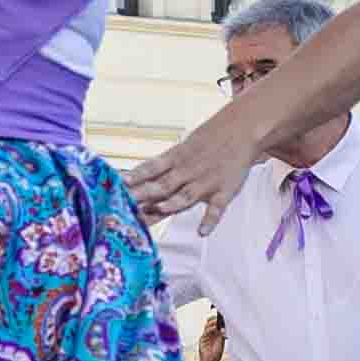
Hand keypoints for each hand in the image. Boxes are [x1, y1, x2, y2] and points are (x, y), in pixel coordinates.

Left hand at [133, 107, 265, 226]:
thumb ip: (163, 166)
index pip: (150, 169)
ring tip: (158, 210)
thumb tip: (137, 178)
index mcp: (175, 158)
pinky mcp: (224, 191)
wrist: (242, 128)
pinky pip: (217, 208)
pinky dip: (210, 220)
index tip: (117, 186)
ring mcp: (205, 182)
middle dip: (143, 195)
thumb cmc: (209, 139)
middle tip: (125, 205)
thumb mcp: (183, 147)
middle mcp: (187, 171)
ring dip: (171, 203)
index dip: (134, 178)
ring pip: (185, 196)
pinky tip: (202, 232)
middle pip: (162, 186)